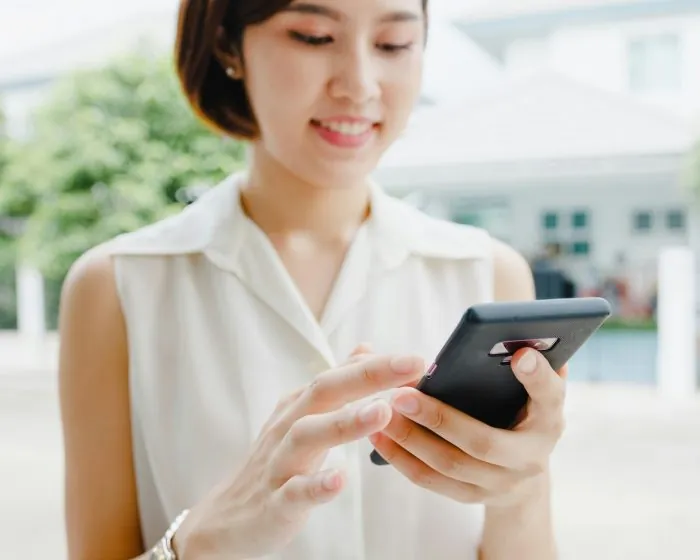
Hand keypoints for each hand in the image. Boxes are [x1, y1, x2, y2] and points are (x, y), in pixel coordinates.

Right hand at [174, 348, 424, 559]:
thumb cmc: (276, 463)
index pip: (338, 375)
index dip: (378, 366)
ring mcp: (280, 463)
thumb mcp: (303, 417)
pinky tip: (340, 478)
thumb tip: (366, 349)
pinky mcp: (276, 502)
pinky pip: (295, 492)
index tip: (417, 359)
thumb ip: (336, 385)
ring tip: (383, 412)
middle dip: (368, 376)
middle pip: (324, 391)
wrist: (228, 518)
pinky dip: (317, 485)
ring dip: (345, 422)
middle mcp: (288, 426)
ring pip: (308, 435)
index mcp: (299, 406)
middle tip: (410, 366)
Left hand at [369, 348, 565, 507]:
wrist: (523, 471)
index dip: (538, 377)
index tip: (520, 355)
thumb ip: (528, 365)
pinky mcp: (472, 496)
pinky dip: (402, 459)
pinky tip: (379, 436)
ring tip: (383, 412)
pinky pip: (432, 481)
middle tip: (402, 394)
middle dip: (439, 418)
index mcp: (549, 419)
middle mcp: (530, 458)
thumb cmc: (521, 412)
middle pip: (483, 442)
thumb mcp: (532, 390)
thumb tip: (519, 338)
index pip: (550, 396)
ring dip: (411, 439)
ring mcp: (500, 483)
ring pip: (450, 464)